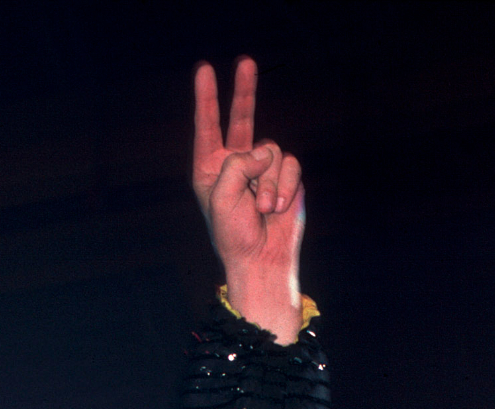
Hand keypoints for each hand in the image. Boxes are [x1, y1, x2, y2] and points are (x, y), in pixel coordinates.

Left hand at [191, 58, 303, 343]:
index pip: (208, 128)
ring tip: (263, 208)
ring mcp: (262, 169)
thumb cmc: (234, 234)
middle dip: (243, 91)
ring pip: (270, 150)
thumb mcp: (222, 196)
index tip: (204, 69)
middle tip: (246, 62)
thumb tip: (265, 152)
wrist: (262, 259)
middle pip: (241, 118)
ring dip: (268, 181)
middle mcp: (236, 164)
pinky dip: (285, 185)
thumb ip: (237, 163)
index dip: (207, 99)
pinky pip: (290, 164)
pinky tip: (278, 208)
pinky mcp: (285, 176)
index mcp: (211, 170)